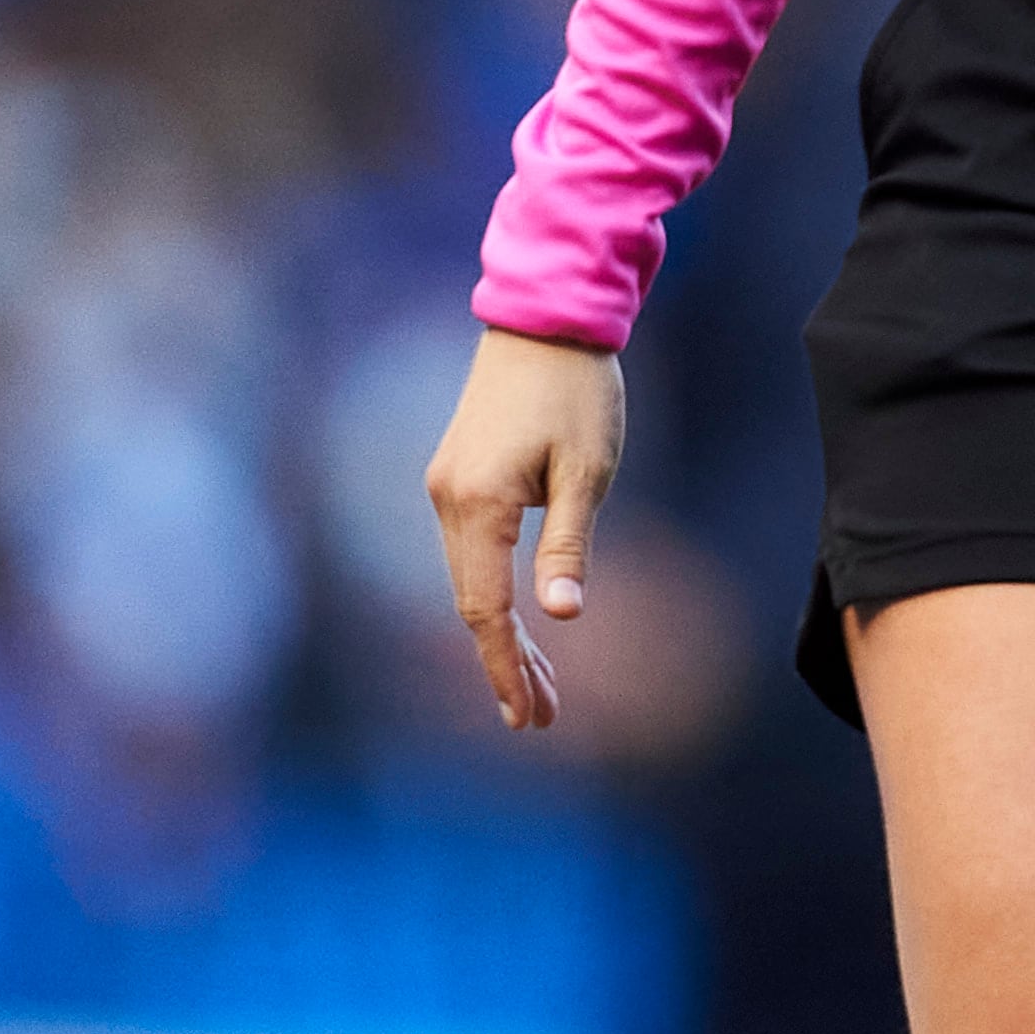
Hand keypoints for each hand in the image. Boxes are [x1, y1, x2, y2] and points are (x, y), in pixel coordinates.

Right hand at [425, 325, 626, 732]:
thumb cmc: (577, 389)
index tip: (527, 715)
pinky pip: (469, 551)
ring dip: (499, 632)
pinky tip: (519, 620)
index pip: (486, 610)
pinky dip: (492, 592)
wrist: (545, 316)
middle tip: (540, 717)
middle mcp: (447, 500)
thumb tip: (561, 614)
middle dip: (504, 663)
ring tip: (540, 683)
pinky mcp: (458, 474)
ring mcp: (446, 486)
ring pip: (468, 580)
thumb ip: (568, 542)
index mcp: (478, 503)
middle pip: (472, 604)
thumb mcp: (588, 468)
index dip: (505, 666)